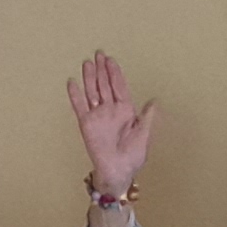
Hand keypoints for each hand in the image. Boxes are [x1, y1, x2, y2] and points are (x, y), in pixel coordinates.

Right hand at [67, 51, 158, 191]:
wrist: (118, 172)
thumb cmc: (133, 157)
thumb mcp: (144, 135)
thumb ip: (148, 117)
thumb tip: (155, 101)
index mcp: (125, 111)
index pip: (119, 87)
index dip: (115, 73)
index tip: (111, 60)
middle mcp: (110, 110)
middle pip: (104, 85)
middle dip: (101, 70)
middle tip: (98, 54)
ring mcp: (97, 116)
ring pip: (92, 92)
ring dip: (89, 77)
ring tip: (87, 62)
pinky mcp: (86, 124)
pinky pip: (80, 106)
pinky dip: (75, 95)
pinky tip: (72, 82)